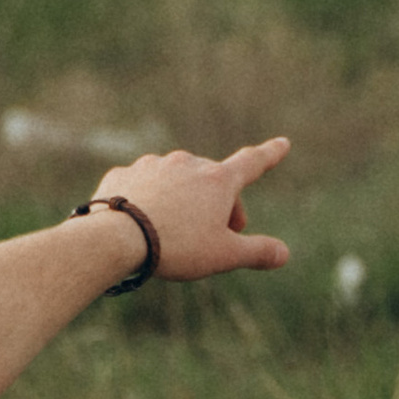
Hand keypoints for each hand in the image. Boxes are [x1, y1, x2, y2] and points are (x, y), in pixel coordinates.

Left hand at [91, 136, 290, 279]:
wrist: (115, 238)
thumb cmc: (176, 246)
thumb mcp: (223, 255)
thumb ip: (257, 252)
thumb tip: (284, 254)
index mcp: (217, 180)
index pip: (252, 163)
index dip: (270, 154)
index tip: (283, 143)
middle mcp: (186, 163)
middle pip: (212, 181)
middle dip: (219, 206)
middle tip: (216, 237)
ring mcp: (153, 165)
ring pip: (176, 182)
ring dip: (182, 201)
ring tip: (172, 232)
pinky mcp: (123, 174)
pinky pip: (144, 186)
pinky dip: (148, 201)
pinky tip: (141, 223)